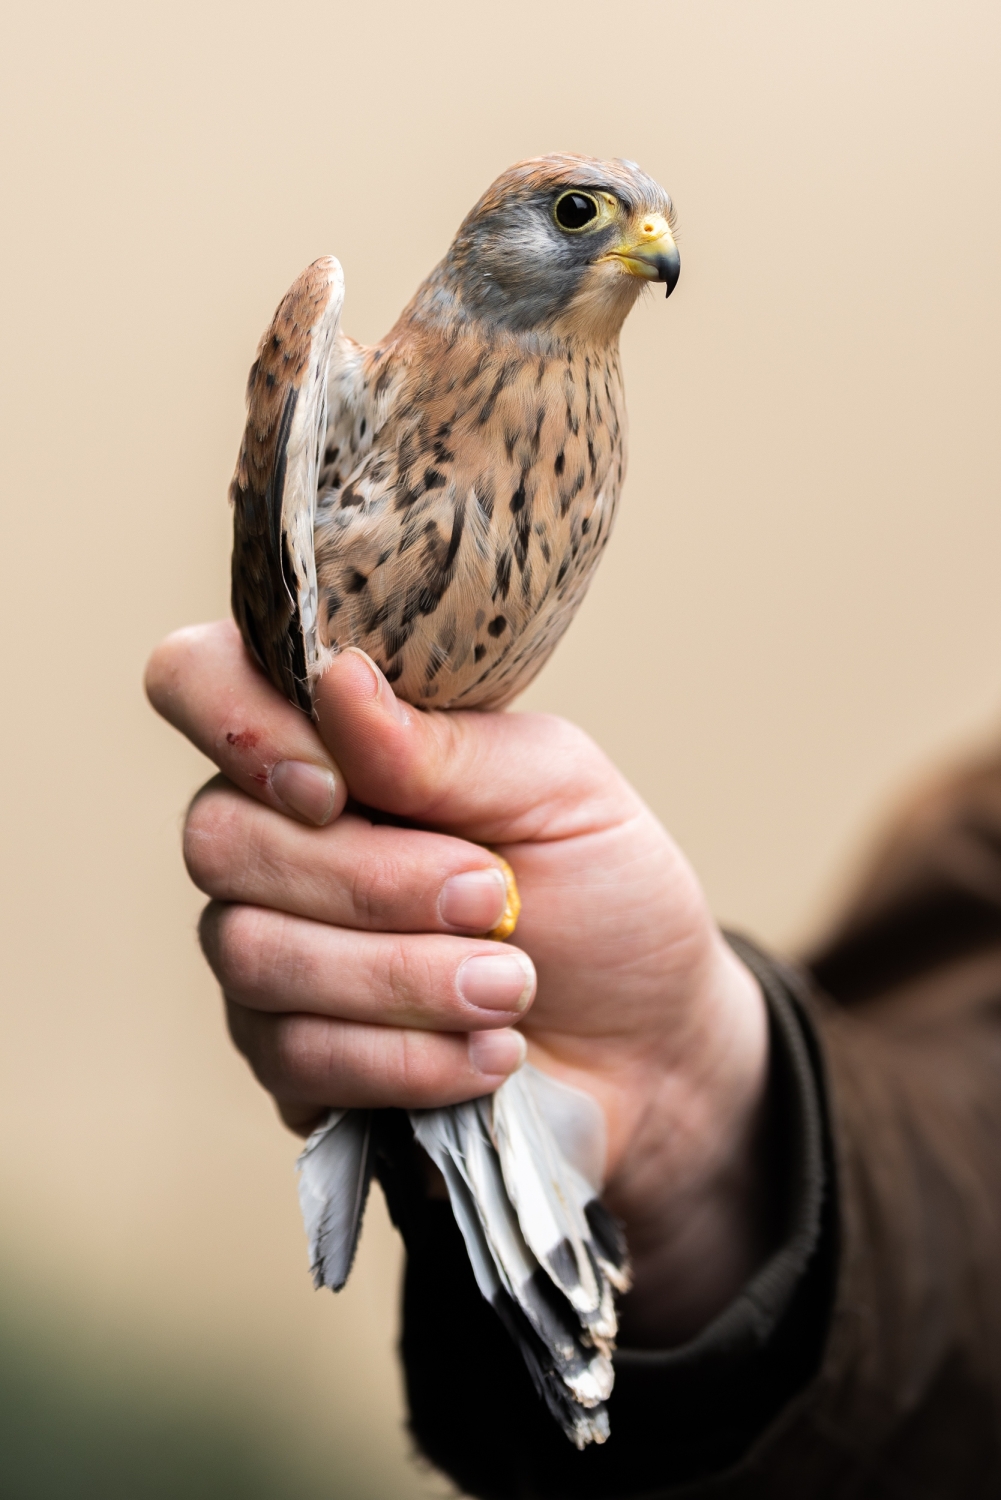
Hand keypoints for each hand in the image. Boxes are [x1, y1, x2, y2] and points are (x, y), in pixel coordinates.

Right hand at [146, 621, 771, 1346]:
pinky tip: (487, 1053)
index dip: (239, 727)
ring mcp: (270, 952)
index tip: (338, 788)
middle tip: (495, 898)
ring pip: (253, 955)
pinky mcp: (293, 1060)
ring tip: (511, 985)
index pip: (196, 682)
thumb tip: (333, 680)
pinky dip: (404, 1056)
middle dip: (372, 881)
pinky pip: (292, 1056)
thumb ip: (441, 745)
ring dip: (400, 976)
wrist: (650, 1042)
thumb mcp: (559, 791)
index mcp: (335, 740)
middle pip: (220, 840)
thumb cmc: (605, 891)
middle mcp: (277, 837)